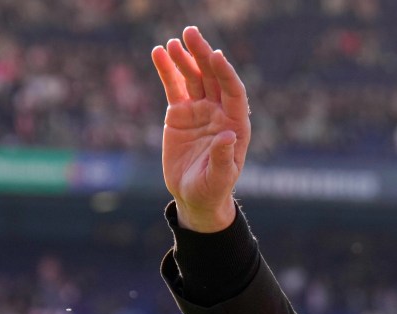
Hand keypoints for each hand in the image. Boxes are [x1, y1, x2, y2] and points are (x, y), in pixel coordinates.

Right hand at [151, 26, 250, 231]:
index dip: (226, 74)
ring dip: (184, 58)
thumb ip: (223, 159)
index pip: (234, 92)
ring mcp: (200, 110)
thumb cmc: (212, 190)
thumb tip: (228, 137)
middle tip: (191, 34)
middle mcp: (220, 113)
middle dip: (203, 56)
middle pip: (213, 78)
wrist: (193, 196)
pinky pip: (174, 86)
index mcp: (236, 125)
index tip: (216, 55)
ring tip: (172, 43)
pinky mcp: (180, 112)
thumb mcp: (219, 179)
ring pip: (193, 78)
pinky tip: (159, 52)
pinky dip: (167, 70)